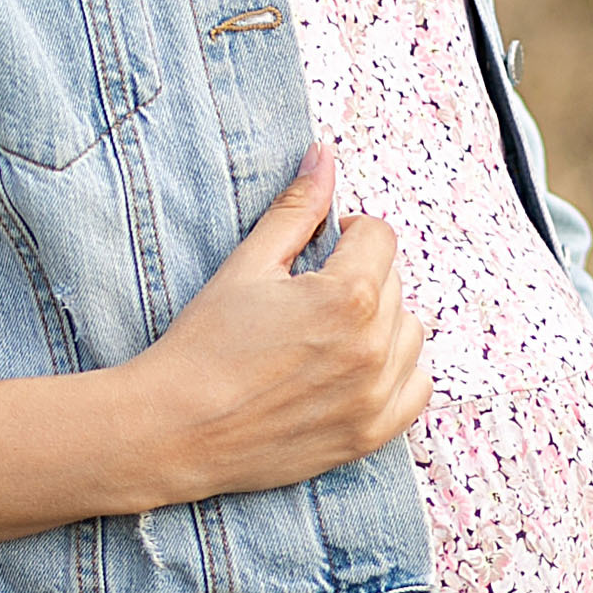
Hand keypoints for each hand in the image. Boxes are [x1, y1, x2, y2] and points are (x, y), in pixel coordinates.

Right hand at [0, 146, 428, 561]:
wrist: (175, 428)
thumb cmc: (204, 344)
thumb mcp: (247, 266)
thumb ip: (296, 210)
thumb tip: (324, 157)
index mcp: (347, 295)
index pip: (379, 237)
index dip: (347, 234)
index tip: (319, 251)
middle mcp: (374, 346)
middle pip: (394, 283)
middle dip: (360, 276)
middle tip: (310, 295)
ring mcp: (375, 396)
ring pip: (410, 333)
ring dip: (382, 322)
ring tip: (330, 332)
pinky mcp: (369, 435)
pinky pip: (416, 389)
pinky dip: (397, 372)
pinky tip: (356, 368)